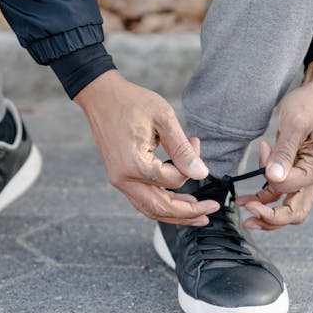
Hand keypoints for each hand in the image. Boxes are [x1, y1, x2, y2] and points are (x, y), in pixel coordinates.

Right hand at [74, 70, 219, 224]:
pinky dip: (162, 205)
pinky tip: (177, 203)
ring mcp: (119, 180)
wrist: (101, 96)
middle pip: (160, 208)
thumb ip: (182, 150)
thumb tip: (202, 174)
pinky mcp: (120, 177)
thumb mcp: (163, 118)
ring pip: (150, 210)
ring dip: (175, 215)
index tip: (196, 142)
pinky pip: (142, 200)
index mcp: (134, 164)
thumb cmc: (131, 102)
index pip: (172, 180)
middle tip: (212, 209)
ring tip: (199, 216)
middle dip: (189, 212)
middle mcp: (123, 179)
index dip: (191, 165)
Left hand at [236, 58, 312, 229]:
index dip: (268, 188)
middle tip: (247, 217)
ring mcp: (307, 177)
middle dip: (270, 219)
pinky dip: (267, 194)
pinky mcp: (298, 172)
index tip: (256, 173)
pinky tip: (252, 186)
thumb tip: (272, 178)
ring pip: (288, 206)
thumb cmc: (311, 104)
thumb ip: (284, 152)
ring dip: (266, 209)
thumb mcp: (295, 124)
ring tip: (243, 205)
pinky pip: (282, 192)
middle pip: (295, 212)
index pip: (289, 190)